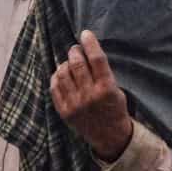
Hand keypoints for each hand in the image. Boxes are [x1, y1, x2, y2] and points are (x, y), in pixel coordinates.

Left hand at [50, 30, 133, 161]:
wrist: (110, 137)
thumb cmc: (115, 109)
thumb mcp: (117, 90)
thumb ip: (103, 73)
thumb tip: (87, 51)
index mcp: (107, 89)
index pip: (97, 59)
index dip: (90, 43)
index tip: (85, 33)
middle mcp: (90, 96)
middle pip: (77, 63)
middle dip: (75, 51)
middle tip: (76, 49)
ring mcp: (75, 104)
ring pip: (63, 73)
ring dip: (65, 63)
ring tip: (70, 63)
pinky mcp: (64, 111)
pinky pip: (54, 87)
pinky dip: (57, 77)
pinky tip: (62, 74)